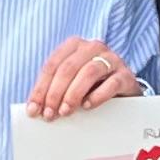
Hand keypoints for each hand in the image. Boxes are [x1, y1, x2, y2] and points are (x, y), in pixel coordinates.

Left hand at [24, 36, 142, 119]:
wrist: (123, 89)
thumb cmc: (91, 85)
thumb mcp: (70, 83)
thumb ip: (54, 89)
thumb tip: (35, 109)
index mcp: (74, 45)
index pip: (52, 65)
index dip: (41, 88)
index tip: (34, 110)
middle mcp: (93, 47)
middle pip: (68, 68)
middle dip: (55, 93)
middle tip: (49, 114)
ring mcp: (112, 59)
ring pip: (89, 72)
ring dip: (73, 94)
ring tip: (65, 111)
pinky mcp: (126, 75)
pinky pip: (112, 83)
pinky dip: (97, 95)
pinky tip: (87, 106)